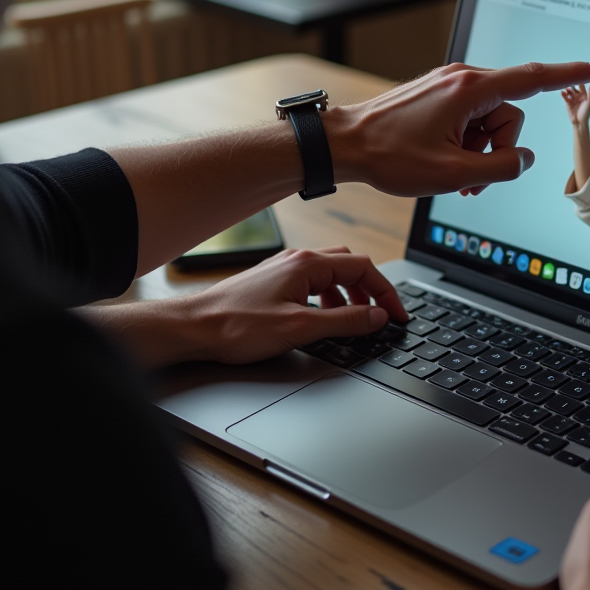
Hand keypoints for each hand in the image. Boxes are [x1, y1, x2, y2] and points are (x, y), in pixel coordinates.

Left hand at [80, 247, 408, 367]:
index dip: (387, 292)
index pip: (364, 267)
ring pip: (332, 275)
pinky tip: (324, 320)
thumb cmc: (236, 326)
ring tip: (355, 321)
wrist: (192, 329)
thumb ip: (345, 322)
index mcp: (307, 264)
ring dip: (350, 296)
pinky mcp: (273, 284)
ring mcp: (283, 271)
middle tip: (381, 316)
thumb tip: (377, 317)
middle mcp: (296, 260)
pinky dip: (330, 300)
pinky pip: (314, 284)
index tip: (397, 315)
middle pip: (350, 266)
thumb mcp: (300, 328)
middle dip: (371, 290)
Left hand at [323, 60, 589, 196]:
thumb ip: (500, 168)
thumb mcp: (451, 173)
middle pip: (509, 115)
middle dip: (498, 151)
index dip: (570, 74)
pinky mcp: (438, 97)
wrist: (343, 145)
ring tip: (452, 174)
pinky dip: (465, 145)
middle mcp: (461, 80)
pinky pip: (469, 120)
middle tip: (470, 178)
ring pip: (489, 122)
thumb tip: (522, 162)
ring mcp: (448, 87)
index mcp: (469, 90)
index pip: (532, 78)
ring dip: (479, 153)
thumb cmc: (388, 156)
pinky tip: (444, 163)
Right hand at [560, 83, 589, 127]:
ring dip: (568, 89)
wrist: (579, 122)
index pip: (581, 87)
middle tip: (570, 82)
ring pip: (569, 92)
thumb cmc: (586, 113)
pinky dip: (563, 94)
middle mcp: (578, 96)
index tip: (578, 81)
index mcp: (584, 95)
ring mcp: (573, 99)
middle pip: (574, 88)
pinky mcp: (568, 103)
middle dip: (572, 85)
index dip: (579, 83)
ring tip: (566, 89)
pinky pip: (565, 97)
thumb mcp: (589, 102)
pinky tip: (562, 92)